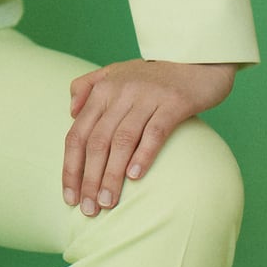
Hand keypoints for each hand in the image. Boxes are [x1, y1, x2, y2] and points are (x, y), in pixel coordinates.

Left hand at [63, 59, 237, 216]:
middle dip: (89, 178)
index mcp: (103, 90)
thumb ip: (88, 87)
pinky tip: (136, 177)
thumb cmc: (154, 74)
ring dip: (111, 174)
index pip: (77, 134)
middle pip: (96, 141)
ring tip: (108, 202)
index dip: (71, 167)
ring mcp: (147, 97)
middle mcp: (120, 93)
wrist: (197, 58)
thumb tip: (71, 112)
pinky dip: (143, 154)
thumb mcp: (116, 72)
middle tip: (89, 209)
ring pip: (122, 140)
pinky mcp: (174, 102)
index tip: (69, 196)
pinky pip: (155, 131)